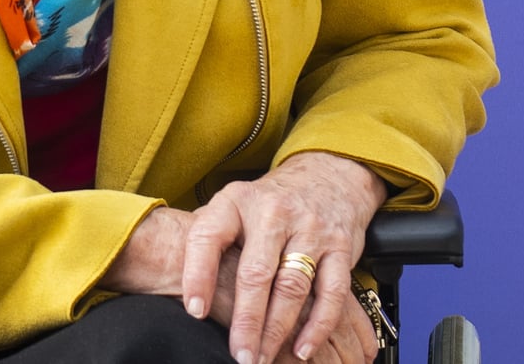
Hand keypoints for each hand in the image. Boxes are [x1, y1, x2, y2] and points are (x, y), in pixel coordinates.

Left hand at [181, 152, 387, 363]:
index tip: (194, 311)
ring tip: (262, 358)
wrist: (325, 177)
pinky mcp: (340, 246)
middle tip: (239, 356)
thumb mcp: (233, 206)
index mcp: (235, 201)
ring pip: (291, 286)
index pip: (208, 236)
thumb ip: (209, 240)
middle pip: (255, 273)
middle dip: (245, 321)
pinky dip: (318, 325)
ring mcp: (309, 228)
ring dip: (276, 330)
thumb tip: (183, 293)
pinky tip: (303, 349)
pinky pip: (331, 292)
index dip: (198, 274)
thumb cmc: (266, 204)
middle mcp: (273, 212)